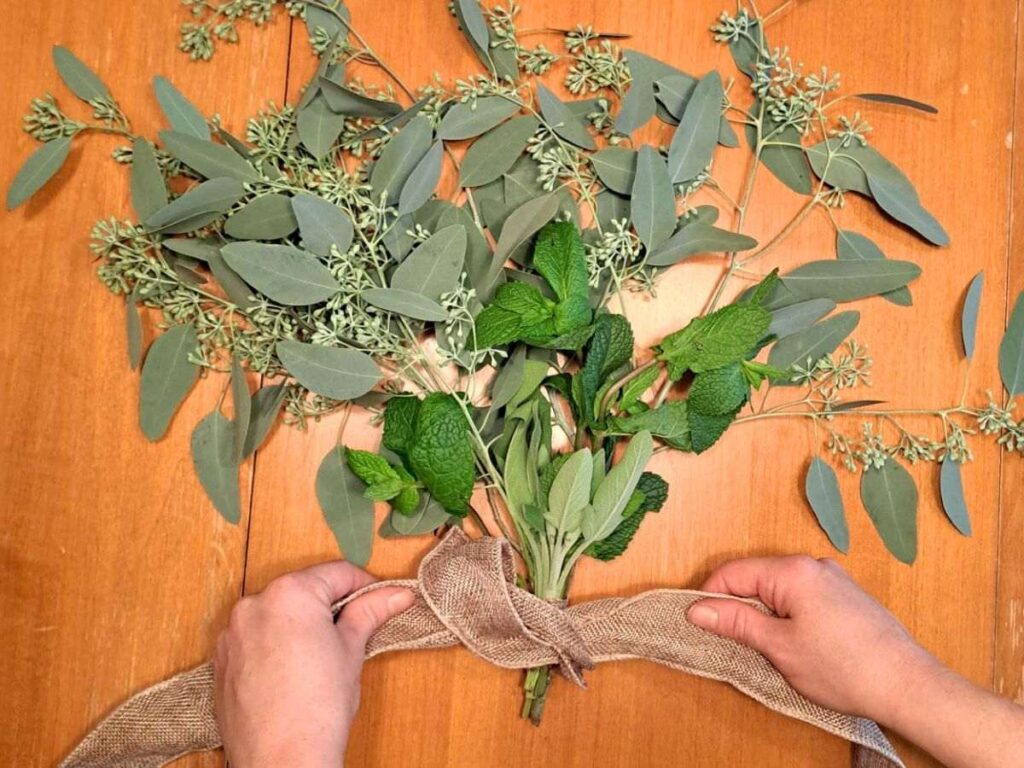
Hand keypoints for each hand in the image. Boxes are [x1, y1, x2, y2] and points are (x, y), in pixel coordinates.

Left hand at [213, 561, 414, 767]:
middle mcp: (254, 604)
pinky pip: (255, 639)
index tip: (382, 601)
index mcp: (290, 593)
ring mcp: (232, 633)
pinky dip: (275, 646)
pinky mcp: (222, 661)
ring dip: (300, 626)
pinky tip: (293, 674)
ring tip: (322, 658)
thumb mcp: (351, 651)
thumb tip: (396, 594)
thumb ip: (369, 613)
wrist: (282, 762)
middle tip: (355, 632)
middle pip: (304, 592)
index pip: (337, 573)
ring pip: (277, 615)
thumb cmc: (319, 707)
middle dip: (330, 607)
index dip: (366, 586)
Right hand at [686, 555, 938, 724]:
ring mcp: (833, 580)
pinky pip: (802, 598)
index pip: (733, 573)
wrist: (908, 685)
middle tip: (731, 643)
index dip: (711, 598)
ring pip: (779, 591)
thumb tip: (698, 609)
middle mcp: (813, 566)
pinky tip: (796, 647)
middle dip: (739, 608)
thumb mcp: (779, 647)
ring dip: (765, 615)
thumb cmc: (844, 668)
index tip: (700, 625)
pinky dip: (788, 617)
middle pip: (756, 579)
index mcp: (793, 571)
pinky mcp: (847, 597)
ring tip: (767, 650)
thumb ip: (736, 623)